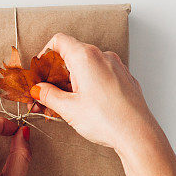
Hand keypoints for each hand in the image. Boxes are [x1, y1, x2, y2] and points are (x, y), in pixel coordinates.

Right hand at [31, 33, 175, 175]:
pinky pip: (101, 74)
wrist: (138, 135)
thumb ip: (48, 95)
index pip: (58, 41)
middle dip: (56, 74)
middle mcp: (103, 56)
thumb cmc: (107, 120)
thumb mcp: (69, 109)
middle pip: (72, 55)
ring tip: (64, 105)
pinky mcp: (124, 78)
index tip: (39, 73)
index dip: (45, 55)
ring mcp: (116, 66)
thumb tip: (38, 89)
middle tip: (46, 94)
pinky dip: (89, 84)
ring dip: (72, 81)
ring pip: (87, 66)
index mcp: (86, 57)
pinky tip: (84, 104)